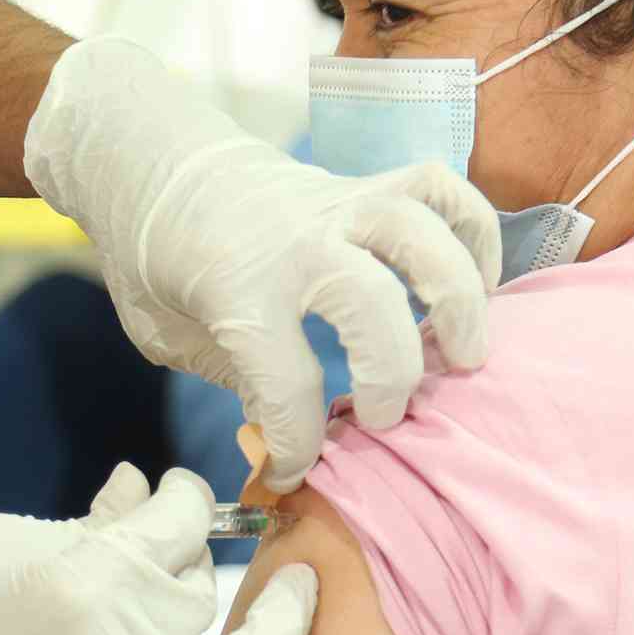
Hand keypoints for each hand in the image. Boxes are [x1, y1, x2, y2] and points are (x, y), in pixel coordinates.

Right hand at [0, 464, 316, 634]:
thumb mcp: (8, 541)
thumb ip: (93, 518)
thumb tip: (144, 483)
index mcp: (90, 578)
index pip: (181, 520)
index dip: (189, 496)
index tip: (179, 492)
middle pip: (207, 585)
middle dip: (203, 553)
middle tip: (186, 545)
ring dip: (276, 631)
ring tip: (294, 600)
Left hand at [25, 38, 501, 492]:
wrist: (156, 164)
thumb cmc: (156, 261)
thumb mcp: (164, 335)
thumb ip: (229, 377)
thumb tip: (291, 426)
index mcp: (237, 290)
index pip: (286, 384)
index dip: (298, 445)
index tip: (297, 470)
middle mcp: (297, 242)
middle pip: (371, 305)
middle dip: (392, 375)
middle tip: (389, 418)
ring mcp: (338, 205)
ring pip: (421, 233)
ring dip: (458, 299)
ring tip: (465, 356)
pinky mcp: (365, 184)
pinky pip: (437, 188)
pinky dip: (472, 231)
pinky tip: (477, 284)